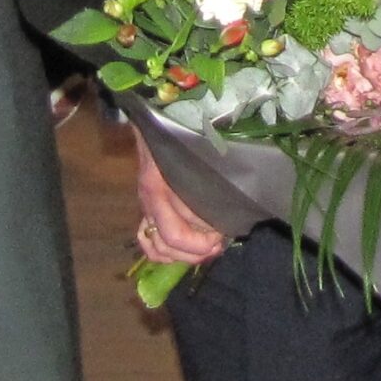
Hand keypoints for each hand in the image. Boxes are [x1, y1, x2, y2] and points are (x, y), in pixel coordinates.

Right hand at [134, 138, 225, 264]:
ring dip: (182, 256)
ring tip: (204, 250)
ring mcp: (145, 208)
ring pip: (157, 248)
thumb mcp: (196, 151)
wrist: (153, 124)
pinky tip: (180, 254)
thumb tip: (234, 202)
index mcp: (159, 189)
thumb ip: (210, 174)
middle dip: (196, 251)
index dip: (200, 242)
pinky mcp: (146, 211)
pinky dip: (162, 254)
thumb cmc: (180, 136)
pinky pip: (146, 242)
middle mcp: (150, 204)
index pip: (175, 233)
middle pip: (167, 244)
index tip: (220, 235)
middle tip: (218, 244)